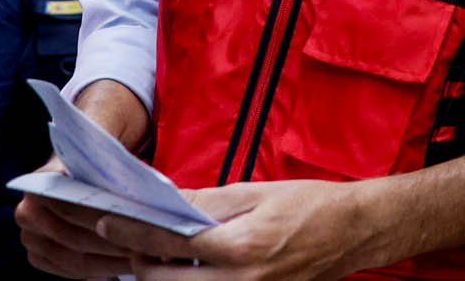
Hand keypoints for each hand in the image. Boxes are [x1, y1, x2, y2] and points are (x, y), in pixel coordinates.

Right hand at [14, 80, 154, 277]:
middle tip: (152, 248)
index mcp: (42, 181)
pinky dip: (97, 270)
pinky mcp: (41, 253)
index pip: (75, 208)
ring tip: (145, 259)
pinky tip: (124, 266)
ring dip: (111, 263)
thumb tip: (121, 182)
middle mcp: (27, 209)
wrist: (86, 144)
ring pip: (73, 259)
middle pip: (75, 239)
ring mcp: (31, 235)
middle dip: (116, 245)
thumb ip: (109, 155)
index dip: (110, 220)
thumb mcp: (109, 137)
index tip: (143, 227)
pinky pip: (68, 270)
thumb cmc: (102, 141)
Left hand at [98, 179, 367, 280]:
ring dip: (162, 278)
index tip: (110, 222)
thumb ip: (207, 201)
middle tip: (132, 243)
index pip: (169, 242)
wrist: (354, 231)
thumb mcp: (257, 192)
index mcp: (240, 246)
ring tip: (157, 258)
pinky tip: (188, 271)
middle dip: (140, 262)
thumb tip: (164, 202)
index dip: (133, 232)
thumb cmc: (310, 205)